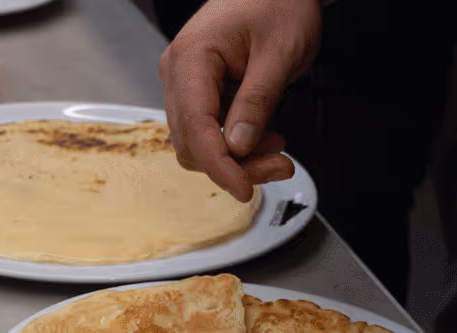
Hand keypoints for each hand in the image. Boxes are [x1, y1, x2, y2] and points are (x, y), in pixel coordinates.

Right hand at [159, 0, 321, 201]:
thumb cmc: (279, 3)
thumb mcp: (279, 53)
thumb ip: (257, 103)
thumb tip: (237, 147)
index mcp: (191, 58)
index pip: (195, 128)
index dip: (219, 166)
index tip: (243, 189)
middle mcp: (177, 73)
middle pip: (192, 143)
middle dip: (233, 164)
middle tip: (279, 166)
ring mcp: (183, 82)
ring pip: (198, 142)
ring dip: (235, 157)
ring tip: (277, 150)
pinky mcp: (196, 90)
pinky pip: (206, 129)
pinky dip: (234, 143)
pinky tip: (263, 138)